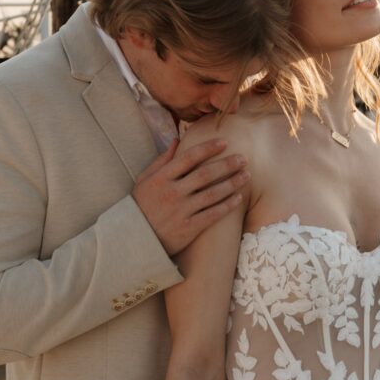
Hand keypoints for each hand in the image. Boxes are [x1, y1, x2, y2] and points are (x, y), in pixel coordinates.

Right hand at [132, 138, 249, 254]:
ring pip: (212, 194)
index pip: (189, 157)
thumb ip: (161, 160)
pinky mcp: (188, 228)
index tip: (225, 142)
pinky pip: (212, 215)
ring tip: (246, 176)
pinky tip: (238, 198)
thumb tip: (177, 140)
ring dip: (232, 183)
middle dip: (227, 165)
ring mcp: (181, 211)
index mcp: (161, 178)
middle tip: (243, 159)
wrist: (134, 238)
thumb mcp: (144, 180)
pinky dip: (227, 206)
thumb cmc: (140, 206)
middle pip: (205, 174)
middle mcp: (172, 192)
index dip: (208, 148)